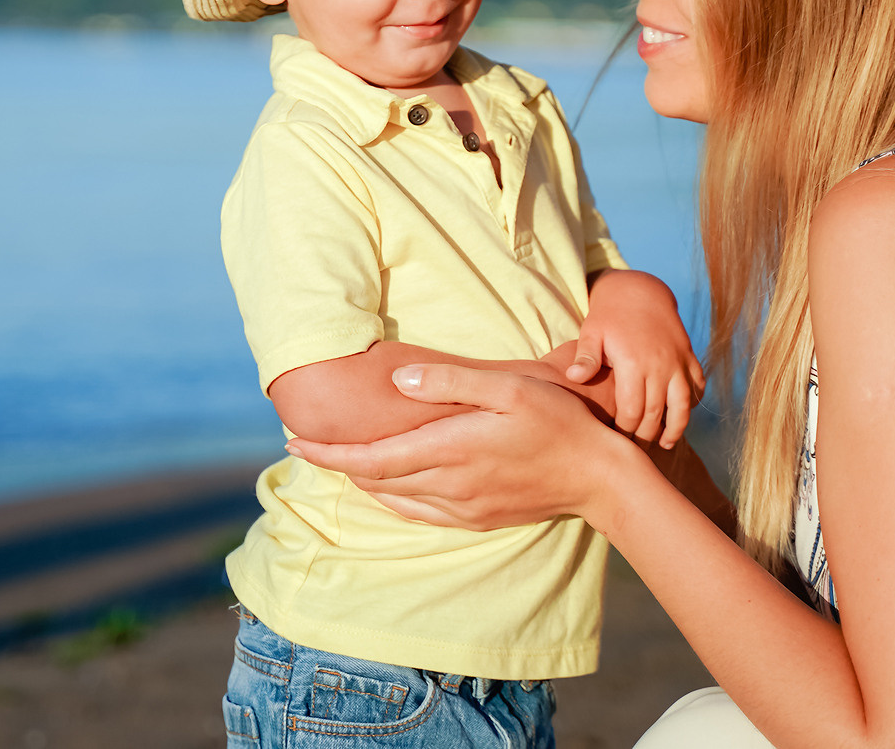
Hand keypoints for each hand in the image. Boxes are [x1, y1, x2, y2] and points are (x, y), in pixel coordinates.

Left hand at [286, 363, 655, 534]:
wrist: (599, 476)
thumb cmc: (557, 421)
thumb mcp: (507, 387)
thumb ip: (450, 381)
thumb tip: (398, 377)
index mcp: (451, 450)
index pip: (372, 460)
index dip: (329, 455)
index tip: (295, 444)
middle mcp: (450, 485)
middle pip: (376, 480)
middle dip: (338, 464)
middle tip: (309, 445)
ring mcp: (463, 507)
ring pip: (395, 499)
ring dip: (364, 481)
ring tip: (342, 460)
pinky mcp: (477, 518)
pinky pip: (421, 512)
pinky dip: (394, 497)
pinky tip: (390, 484)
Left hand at [564, 269, 705, 447]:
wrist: (639, 290)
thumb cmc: (609, 315)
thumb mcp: (591, 332)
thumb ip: (585, 358)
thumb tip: (572, 378)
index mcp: (633, 362)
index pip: (632, 409)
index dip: (625, 429)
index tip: (616, 439)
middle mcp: (660, 364)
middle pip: (656, 412)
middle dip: (646, 434)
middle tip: (635, 448)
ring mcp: (678, 361)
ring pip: (683, 404)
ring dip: (676, 427)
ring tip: (666, 444)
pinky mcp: (689, 356)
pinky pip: (697, 385)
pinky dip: (694, 402)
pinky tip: (683, 416)